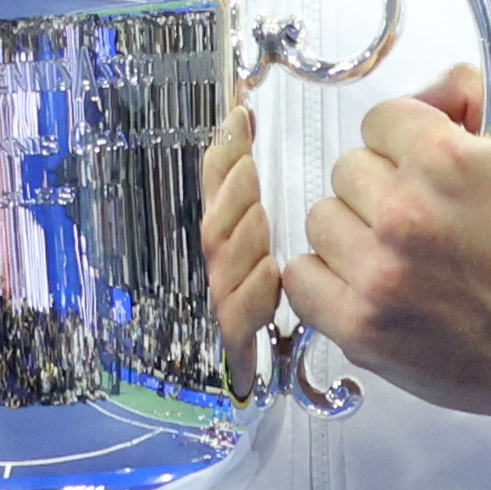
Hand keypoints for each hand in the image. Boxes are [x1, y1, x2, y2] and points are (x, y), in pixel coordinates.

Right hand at [202, 103, 283, 357]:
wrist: (270, 374)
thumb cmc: (279, 300)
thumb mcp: (268, 234)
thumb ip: (246, 185)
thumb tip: (244, 115)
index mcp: (223, 238)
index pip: (214, 188)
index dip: (222, 153)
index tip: (240, 116)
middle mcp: (213, 269)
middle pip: (211, 225)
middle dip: (228, 192)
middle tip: (249, 167)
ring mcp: (220, 305)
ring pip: (221, 267)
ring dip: (241, 237)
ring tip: (260, 216)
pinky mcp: (233, 347)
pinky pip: (235, 317)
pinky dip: (252, 292)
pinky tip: (271, 273)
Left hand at [271, 66, 490, 430]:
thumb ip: (482, 90)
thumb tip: (429, 87)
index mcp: (443, 160)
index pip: (380, 119)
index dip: (406, 139)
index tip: (429, 166)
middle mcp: (402, 213)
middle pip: (348, 168)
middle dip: (383, 183)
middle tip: (423, 213)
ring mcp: (375, 273)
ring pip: (322, 218)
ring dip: (354, 229)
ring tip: (398, 250)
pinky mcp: (359, 325)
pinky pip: (300, 277)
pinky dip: (325, 277)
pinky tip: (365, 280)